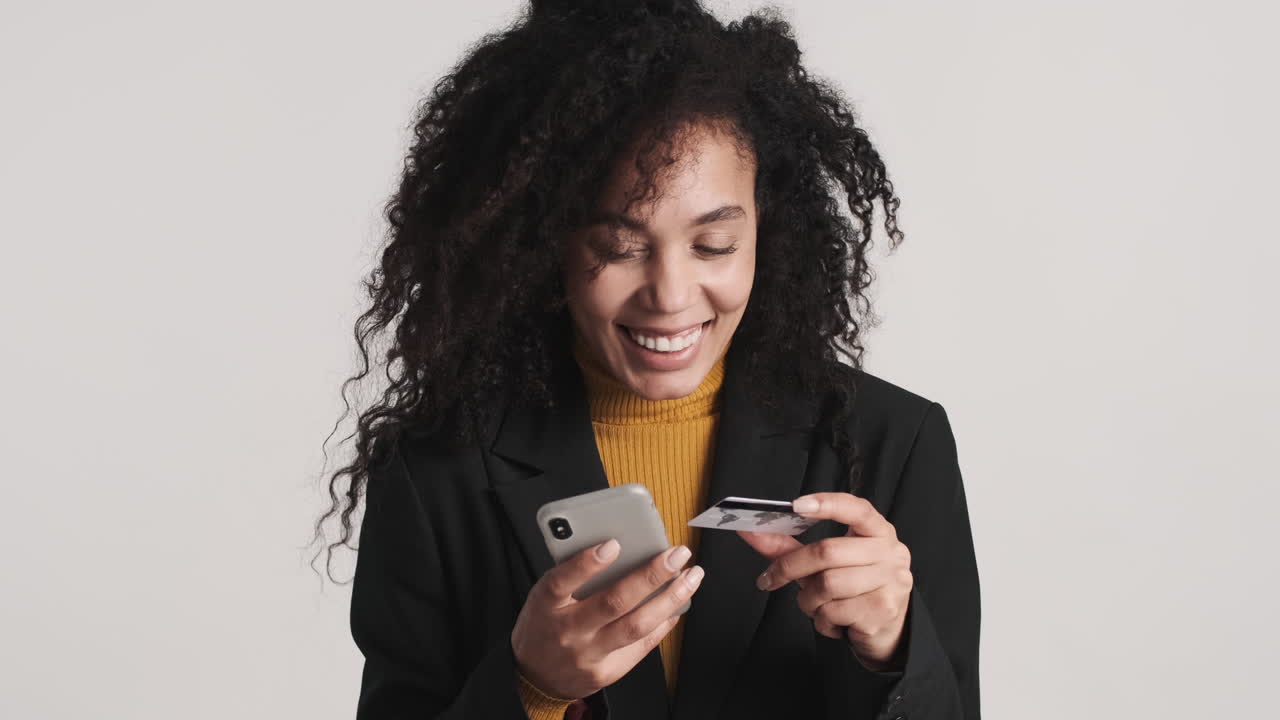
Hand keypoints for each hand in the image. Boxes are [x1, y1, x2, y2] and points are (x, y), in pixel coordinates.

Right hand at [511, 539, 704, 699]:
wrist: (535, 676)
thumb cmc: (544, 624)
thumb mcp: (544, 596)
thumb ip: (572, 575)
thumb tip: (619, 547)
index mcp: (546, 605)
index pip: (562, 581)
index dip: (587, 563)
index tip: (613, 544)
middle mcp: (568, 631)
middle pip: (613, 602)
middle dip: (651, 576)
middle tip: (677, 555)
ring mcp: (589, 654)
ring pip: (636, 626)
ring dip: (669, 599)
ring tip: (690, 577)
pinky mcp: (607, 672)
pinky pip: (642, 645)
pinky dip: (664, 622)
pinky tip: (678, 604)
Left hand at [736, 492, 911, 670]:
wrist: (887, 628)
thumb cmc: (852, 588)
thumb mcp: (826, 564)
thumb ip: (789, 546)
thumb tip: (750, 531)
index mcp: (877, 531)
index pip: (856, 508)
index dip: (827, 504)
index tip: (795, 505)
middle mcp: (890, 552)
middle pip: (827, 551)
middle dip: (790, 567)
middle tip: (769, 579)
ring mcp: (890, 581)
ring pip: (827, 585)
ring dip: (807, 600)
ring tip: (813, 604)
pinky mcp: (882, 610)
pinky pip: (833, 612)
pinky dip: (821, 619)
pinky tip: (831, 619)